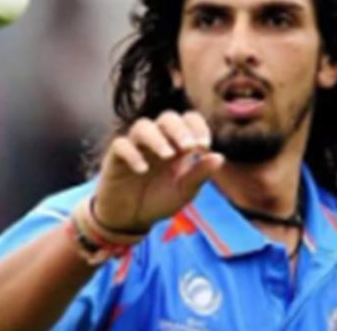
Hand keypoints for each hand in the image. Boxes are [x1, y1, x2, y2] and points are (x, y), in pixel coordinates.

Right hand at [92, 111, 224, 231]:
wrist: (130, 218)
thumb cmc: (159, 200)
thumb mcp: (184, 191)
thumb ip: (200, 174)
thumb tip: (220, 157)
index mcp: (177, 144)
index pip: (188, 120)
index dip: (198, 127)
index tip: (205, 145)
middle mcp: (157, 140)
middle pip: (167, 118)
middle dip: (180, 129)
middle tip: (189, 146)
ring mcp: (136, 146)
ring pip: (143, 126)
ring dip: (157, 138)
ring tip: (168, 155)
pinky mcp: (115, 157)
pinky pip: (121, 145)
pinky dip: (132, 154)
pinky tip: (142, 169)